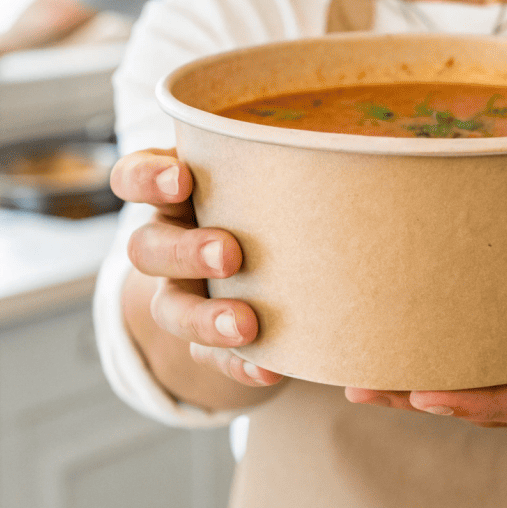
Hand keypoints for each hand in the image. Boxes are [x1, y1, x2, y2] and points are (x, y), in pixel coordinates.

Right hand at [110, 148, 283, 387]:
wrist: (280, 257)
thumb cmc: (278, 192)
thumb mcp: (274, 167)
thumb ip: (296, 154)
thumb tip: (372, 139)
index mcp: (175, 190)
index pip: (134, 176)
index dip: (146, 179)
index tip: (182, 178)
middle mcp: (169, 238)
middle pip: (147, 248)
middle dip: (185, 252)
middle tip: (229, 253)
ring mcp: (182, 291)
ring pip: (169, 308)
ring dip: (204, 317)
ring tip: (246, 324)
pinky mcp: (206, 337)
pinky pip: (210, 357)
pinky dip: (238, 365)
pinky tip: (267, 368)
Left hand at [346, 180, 506, 427]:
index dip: (488, 403)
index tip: (434, 395)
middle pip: (495, 411)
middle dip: (434, 403)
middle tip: (372, 388)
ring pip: (477, 404)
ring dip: (418, 399)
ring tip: (360, 385)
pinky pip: (474, 386)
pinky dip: (427, 385)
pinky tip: (379, 375)